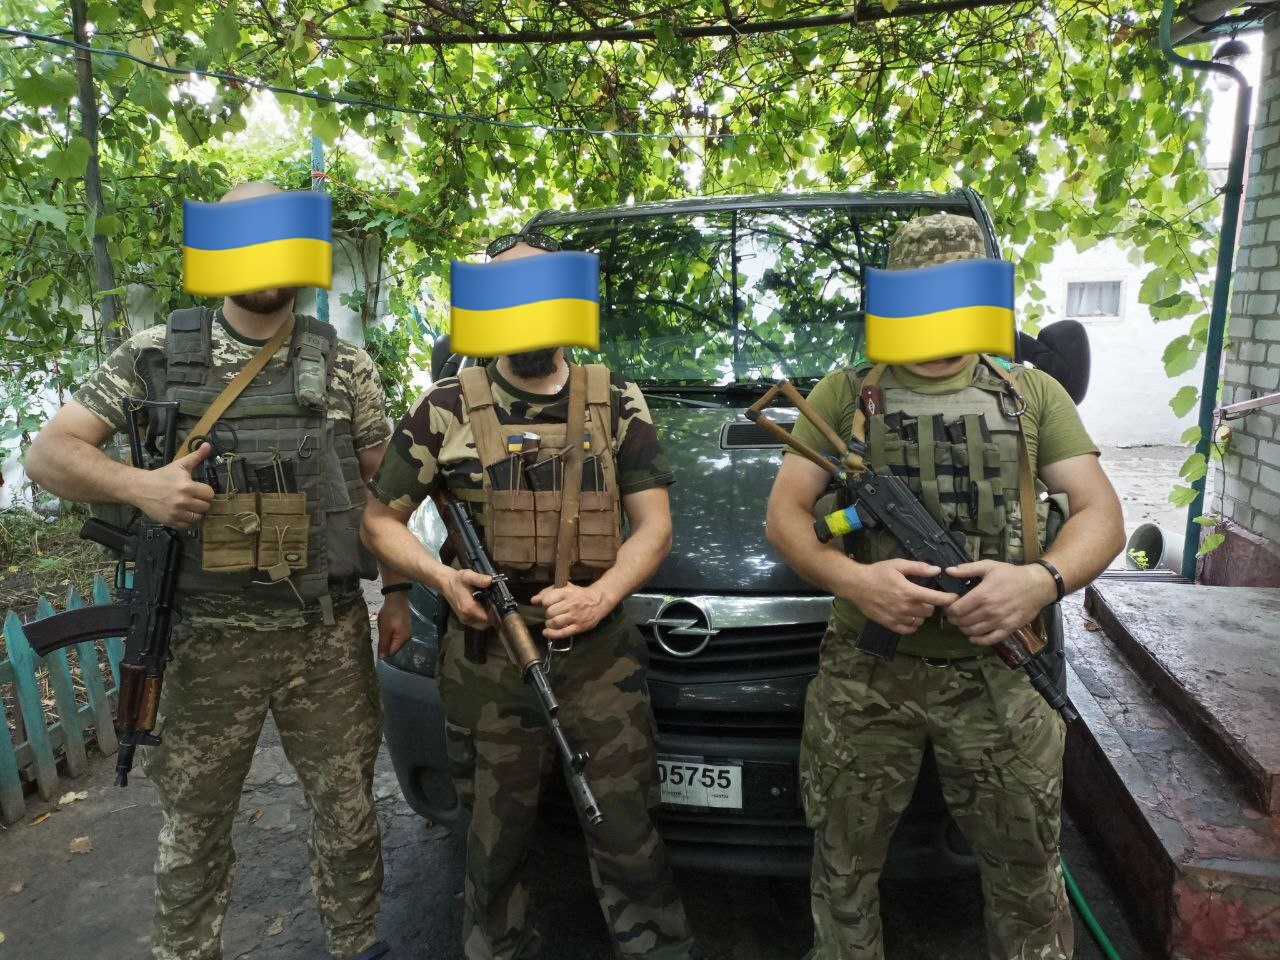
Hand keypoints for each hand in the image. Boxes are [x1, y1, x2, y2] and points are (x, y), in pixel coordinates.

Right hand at [133, 443, 214, 528]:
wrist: (140, 488)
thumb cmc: (162, 476)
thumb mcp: (179, 465)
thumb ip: (196, 456)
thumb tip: (208, 445)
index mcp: (187, 487)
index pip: (210, 494)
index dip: (206, 491)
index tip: (199, 489)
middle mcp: (183, 501)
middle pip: (206, 507)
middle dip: (202, 502)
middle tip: (194, 497)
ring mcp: (176, 513)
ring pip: (198, 518)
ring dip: (196, 512)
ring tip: (189, 506)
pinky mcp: (170, 521)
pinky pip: (187, 525)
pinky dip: (187, 520)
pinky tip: (182, 512)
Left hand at [377, 589, 412, 658]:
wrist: (397, 597)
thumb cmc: (390, 614)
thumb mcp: (384, 630)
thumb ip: (383, 644)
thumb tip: (382, 658)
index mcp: (403, 640)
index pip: (391, 652)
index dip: (383, 650)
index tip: (377, 643)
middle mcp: (407, 638)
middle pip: (393, 647)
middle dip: (385, 643)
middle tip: (380, 633)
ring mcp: (407, 632)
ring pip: (394, 640)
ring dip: (387, 636)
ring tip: (383, 628)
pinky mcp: (405, 627)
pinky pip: (396, 634)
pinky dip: (390, 632)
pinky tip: (386, 625)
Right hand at [439, 568, 492, 629]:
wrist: (446, 583)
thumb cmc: (457, 580)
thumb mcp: (468, 576)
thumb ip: (479, 579)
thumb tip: (491, 580)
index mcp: (469, 609)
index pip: (489, 617)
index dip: (496, 610)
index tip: (499, 602)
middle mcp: (467, 617)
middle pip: (487, 623)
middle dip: (493, 614)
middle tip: (495, 602)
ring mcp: (465, 620)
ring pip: (483, 624)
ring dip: (488, 617)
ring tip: (490, 604)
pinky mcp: (465, 620)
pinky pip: (478, 623)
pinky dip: (483, 618)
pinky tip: (484, 607)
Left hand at [531, 583, 611, 639]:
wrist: (598, 601)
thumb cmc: (579, 594)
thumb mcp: (564, 588)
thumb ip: (548, 592)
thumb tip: (533, 600)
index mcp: (567, 593)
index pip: (547, 600)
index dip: (545, 603)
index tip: (548, 604)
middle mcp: (571, 604)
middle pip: (550, 612)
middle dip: (548, 614)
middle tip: (553, 613)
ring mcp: (575, 616)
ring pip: (555, 622)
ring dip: (550, 623)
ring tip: (553, 621)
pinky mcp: (579, 627)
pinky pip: (563, 633)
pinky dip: (552, 634)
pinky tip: (546, 632)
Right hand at [833, 558, 956, 634]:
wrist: (856, 584)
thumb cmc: (878, 572)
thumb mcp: (898, 564)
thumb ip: (919, 568)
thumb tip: (937, 570)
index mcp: (909, 591)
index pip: (935, 599)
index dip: (948, 599)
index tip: (954, 598)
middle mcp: (905, 607)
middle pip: (929, 611)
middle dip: (931, 605)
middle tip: (926, 598)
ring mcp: (897, 617)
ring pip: (920, 621)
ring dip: (921, 615)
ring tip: (915, 606)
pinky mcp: (889, 624)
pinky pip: (908, 629)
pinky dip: (912, 624)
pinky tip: (909, 616)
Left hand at [944, 560, 1058, 646]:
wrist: (1037, 585)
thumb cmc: (1011, 575)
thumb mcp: (989, 566)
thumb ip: (967, 569)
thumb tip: (948, 571)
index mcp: (982, 595)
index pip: (957, 609)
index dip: (949, 610)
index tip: (949, 607)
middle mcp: (989, 611)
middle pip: (963, 621)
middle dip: (954, 620)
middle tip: (954, 616)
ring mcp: (999, 622)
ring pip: (974, 631)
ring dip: (964, 629)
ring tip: (963, 623)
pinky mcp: (1009, 629)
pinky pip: (990, 640)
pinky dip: (979, 641)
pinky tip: (973, 637)